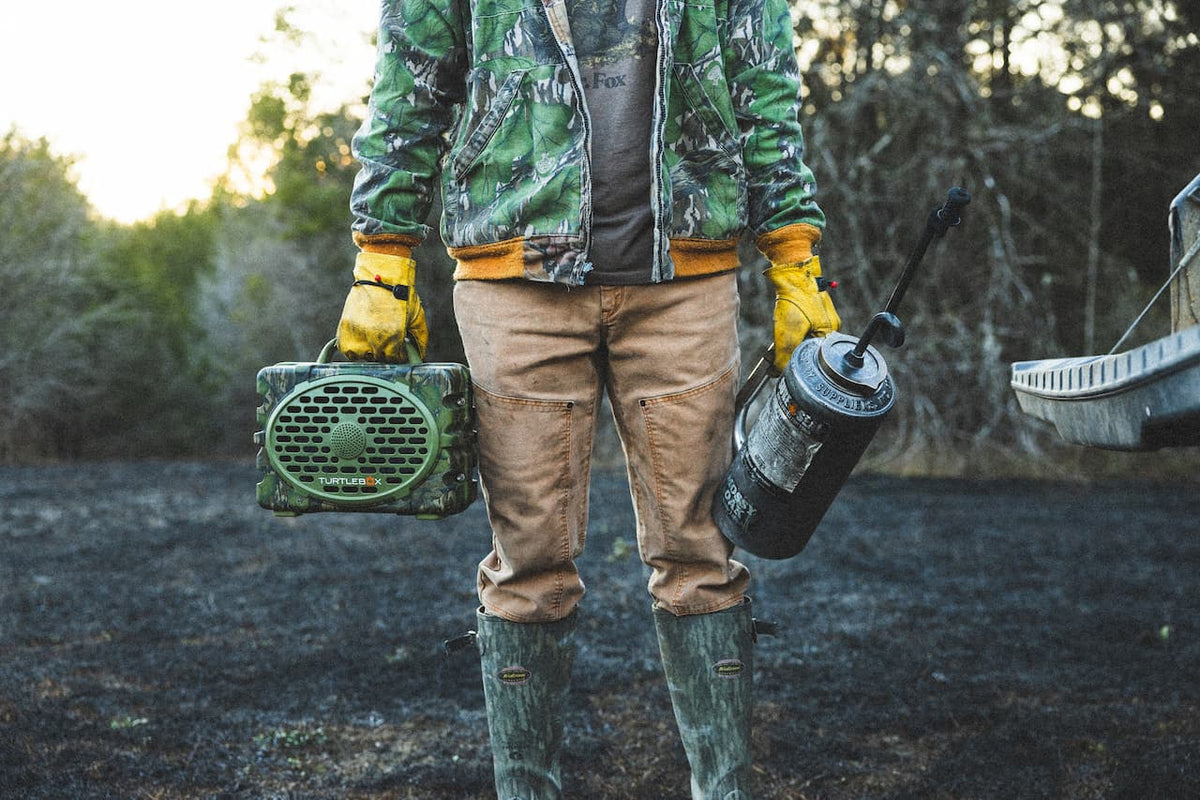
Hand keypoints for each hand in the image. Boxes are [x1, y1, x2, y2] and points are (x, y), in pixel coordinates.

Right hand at [336, 251, 428, 360]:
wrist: (382, 275)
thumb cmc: (402, 296)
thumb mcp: (417, 317)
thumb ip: (419, 339)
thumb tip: (417, 357)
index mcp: (393, 336)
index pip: (394, 359)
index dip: (399, 356)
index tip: (399, 350)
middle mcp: (374, 337)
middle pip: (378, 358)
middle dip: (384, 353)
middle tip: (387, 343)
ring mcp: (357, 332)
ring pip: (360, 356)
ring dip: (367, 352)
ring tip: (373, 343)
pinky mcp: (345, 326)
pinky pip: (345, 348)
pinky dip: (352, 348)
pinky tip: (361, 342)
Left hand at [764, 256, 839, 372]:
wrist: (792, 272)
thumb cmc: (795, 300)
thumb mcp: (788, 334)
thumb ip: (784, 357)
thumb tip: (776, 375)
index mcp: (830, 333)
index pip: (814, 358)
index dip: (797, 363)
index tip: (782, 364)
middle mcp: (830, 326)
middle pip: (809, 348)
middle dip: (792, 349)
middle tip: (779, 344)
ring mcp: (823, 316)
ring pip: (803, 337)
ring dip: (790, 337)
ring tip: (783, 327)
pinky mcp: (813, 308)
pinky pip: (801, 325)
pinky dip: (791, 326)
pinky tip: (785, 319)